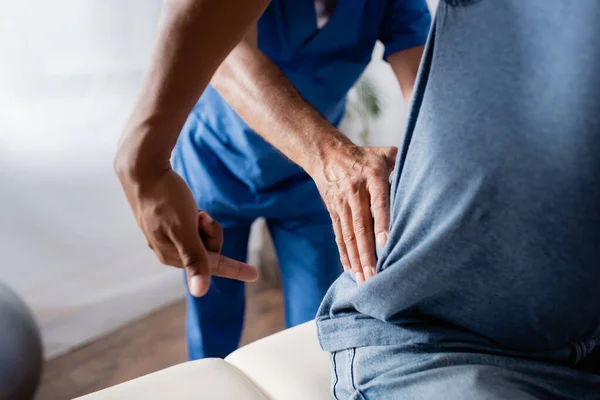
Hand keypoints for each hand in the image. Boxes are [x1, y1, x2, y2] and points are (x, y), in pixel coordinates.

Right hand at [117, 167, 257, 296]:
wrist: (144, 170)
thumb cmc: (166, 199)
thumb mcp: (184, 230)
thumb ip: (194, 260)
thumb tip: (199, 293)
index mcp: (173, 257)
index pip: (212, 267)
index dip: (235, 269)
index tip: (255, 274)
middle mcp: (170, 252)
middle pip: (209, 250)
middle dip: (212, 232)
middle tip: (202, 215)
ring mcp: (169, 238)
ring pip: (203, 237)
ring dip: (205, 223)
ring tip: (194, 210)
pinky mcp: (169, 224)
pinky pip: (195, 226)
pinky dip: (197, 217)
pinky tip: (189, 207)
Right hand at [312, 145, 396, 284]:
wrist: (327, 154)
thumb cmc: (365, 156)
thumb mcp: (384, 154)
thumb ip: (403, 164)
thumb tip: (426, 172)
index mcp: (372, 177)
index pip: (378, 203)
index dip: (382, 224)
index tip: (386, 244)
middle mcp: (354, 192)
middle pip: (360, 227)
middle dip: (367, 253)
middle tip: (374, 275)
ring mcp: (342, 204)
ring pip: (349, 235)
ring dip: (356, 259)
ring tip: (363, 280)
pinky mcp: (333, 212)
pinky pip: (339, 236)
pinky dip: (345, 254)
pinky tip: (350, 271)